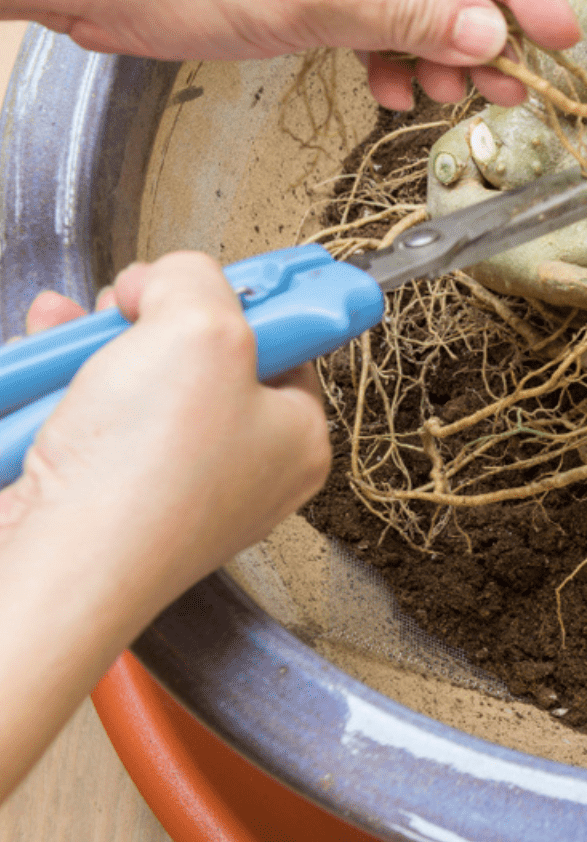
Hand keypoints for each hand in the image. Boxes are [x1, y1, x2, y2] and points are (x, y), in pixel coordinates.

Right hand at [0, 253, 330, 798]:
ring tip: (68, 330)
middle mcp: (240, 467)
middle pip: (199, 356)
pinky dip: (54, 385)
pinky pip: (81, 418)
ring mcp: (167, 486)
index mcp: (295, 436)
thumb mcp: (199, 326)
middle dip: (149, 317)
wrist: (52, 566)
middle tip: (126, 306)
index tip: (204, 276)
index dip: (240, 298)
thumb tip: (174, 275)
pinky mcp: (97, 496)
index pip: (287, 342)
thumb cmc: (144, 474)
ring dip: (89, 344)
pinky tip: (37, 365)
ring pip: (130, 382)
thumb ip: (196, 279)